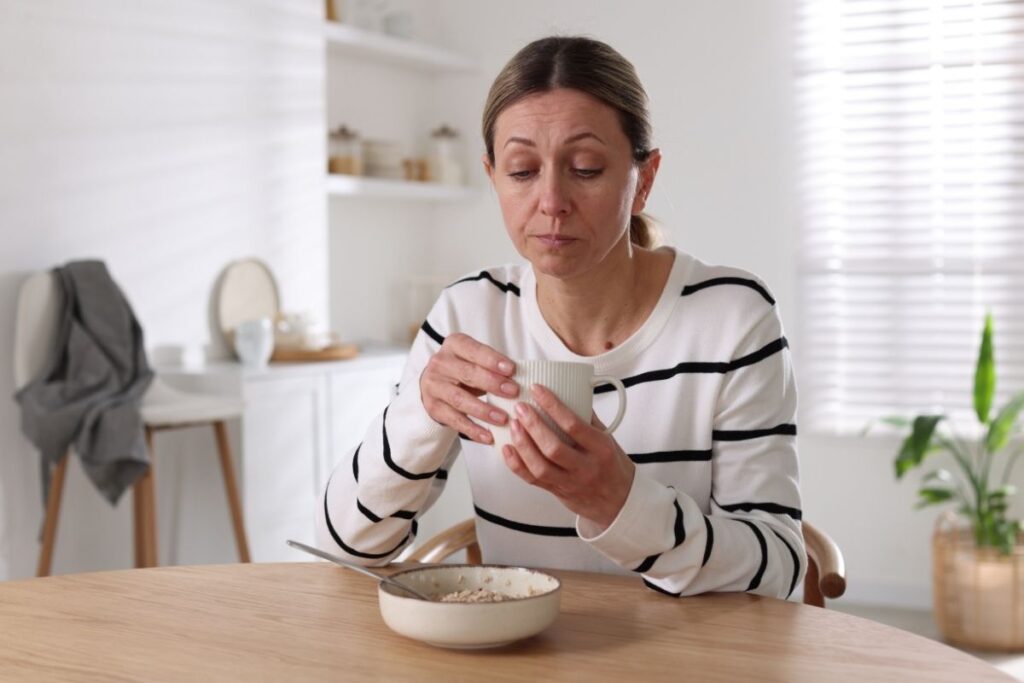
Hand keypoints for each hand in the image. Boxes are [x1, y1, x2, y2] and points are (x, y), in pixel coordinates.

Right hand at [419, 333, 518, 444]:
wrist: (436, 383)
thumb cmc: (465, 369)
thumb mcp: (476, 360)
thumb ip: (494, 366)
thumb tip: (523, 379)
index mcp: (454, 345)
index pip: (473, 350)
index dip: (492, 359)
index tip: (511, 369)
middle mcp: (440, 363)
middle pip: (467, 374)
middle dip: (492, 383)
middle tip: (513, 392)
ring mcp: (434, 386)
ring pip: (459, 399)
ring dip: (483, 410)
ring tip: (503, 418)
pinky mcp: (433, 408)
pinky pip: (454, 420)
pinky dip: (473, 430)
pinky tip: (488, 436)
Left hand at [503, 384, 634, 527]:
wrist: (619, 501)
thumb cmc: (612, 464)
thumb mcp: (608, 438)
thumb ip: (588, 418)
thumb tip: (569, 391)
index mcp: (600, 449)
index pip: (574, 425)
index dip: (553, 406)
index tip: (537, 390)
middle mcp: (586, 467)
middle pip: (554, 448)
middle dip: (533, 426)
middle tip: (521, 407)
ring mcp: (570, 482)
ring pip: (540, 467)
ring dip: (523, 444)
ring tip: (513, 425)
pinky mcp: (557, 492)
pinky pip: (533, 480)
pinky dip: (516, 464)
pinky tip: (507, 449)